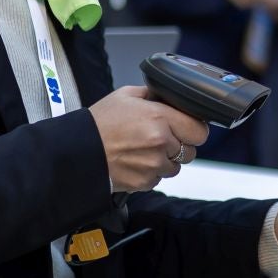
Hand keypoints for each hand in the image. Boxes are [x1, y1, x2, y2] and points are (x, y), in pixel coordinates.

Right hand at [88, 86, 208, 191]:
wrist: (77, 151)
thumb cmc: (98, 124)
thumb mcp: (125, 96)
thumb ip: (152, 95)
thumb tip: (167, 97)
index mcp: (160, 117)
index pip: (200, 130)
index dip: (193, 129)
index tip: (186, 128)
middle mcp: (161, 142)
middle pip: (190, 151)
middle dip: (179, 145)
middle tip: (160, 139)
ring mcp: (154, 164)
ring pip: (175, 167)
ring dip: (165, 161)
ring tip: (143, 151)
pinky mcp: (145, 182)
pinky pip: (159, 178)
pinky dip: (151, 172)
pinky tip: (135, 161)